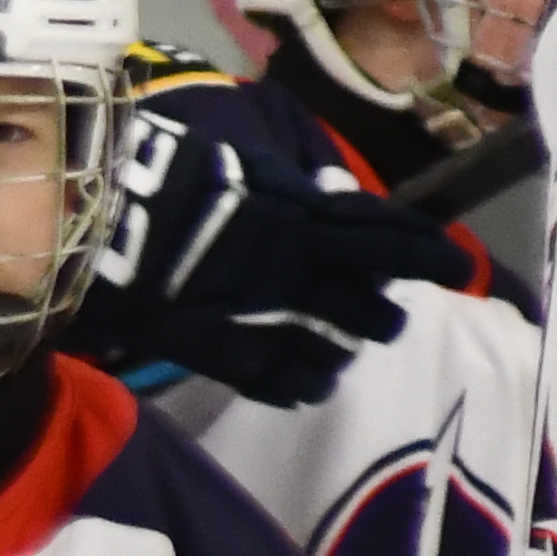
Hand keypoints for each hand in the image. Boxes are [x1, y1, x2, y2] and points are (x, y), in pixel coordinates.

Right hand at [68, 98, 460, 403]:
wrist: (103, 225)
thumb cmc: (171, 182)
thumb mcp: (246, 170)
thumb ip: (294, 189)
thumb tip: (333, 194)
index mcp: (309, 222)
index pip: (392, 240)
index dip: (428, 254)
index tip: (453, 266)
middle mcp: (301, 275)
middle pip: (373, 309)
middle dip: (382, 315)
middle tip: (384, 317)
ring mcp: (266, 321)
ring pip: (336, 352)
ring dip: (345, 352)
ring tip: (340, 350)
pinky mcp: (230, 355)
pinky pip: (284, 382)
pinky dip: (303, 385)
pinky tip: (307, 384)